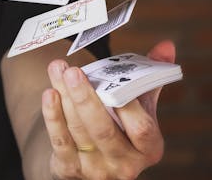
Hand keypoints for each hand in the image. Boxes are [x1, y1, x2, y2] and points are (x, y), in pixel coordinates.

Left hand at [42, 41, 174, 179]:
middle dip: (86, 98)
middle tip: (73, 71)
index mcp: (148, 149)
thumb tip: (165, 47)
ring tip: (58, 70)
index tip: (113, 80)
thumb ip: (149, 79)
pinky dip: (52, 115)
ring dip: (65, 97)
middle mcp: (124, 163)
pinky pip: (59, 140)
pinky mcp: (70, 169)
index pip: (142, 128)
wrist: (88, 162)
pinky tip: (49, 93)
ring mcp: (96, 169)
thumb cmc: (117, 128)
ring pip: (78, 130)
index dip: (128, 106)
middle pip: (103, 129)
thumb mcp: (139, 110)